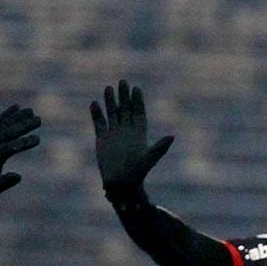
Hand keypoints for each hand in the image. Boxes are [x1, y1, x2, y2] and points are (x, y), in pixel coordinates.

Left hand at [0, 104, 41, 195]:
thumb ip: (5, 182)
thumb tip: (18, 176)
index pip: (11, 147)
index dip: (24, 143)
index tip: (38, 139)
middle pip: (9, 132)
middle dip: (24, 125)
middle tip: (39, 120)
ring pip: (4, 125)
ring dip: (17, 116)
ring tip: (32, 111)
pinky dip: (7, 114)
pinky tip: (16, 106)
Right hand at [91, 80, 174, 201]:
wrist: (121, 184)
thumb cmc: (138, 173)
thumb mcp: (150, 158)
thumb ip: (160, 147)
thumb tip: (172, 137)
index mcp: (139, 133)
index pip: (138, 112)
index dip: (137, 101)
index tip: (136, 88)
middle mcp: (126, 131)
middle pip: (126, 109)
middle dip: (124, 96)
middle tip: (123, 81)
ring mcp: (114, 134)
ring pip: (112, 113)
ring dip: (110, 101)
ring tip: (108, 88)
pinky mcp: (102, 139)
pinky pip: (99, 123)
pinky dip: (97, 114)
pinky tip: (94, 103)